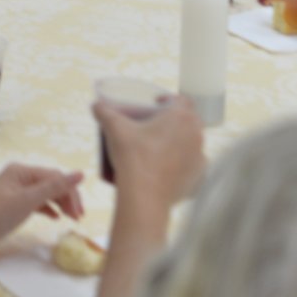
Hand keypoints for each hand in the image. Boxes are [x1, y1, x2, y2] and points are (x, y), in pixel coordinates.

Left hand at [0, 163, 85, 257]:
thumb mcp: (27, 201)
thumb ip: (54, 188)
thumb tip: (80, 173)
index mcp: (21, 170)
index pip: (54, 176)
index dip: (70, 192)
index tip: (79, 213)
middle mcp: (19, 176)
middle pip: (51, 183)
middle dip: (67, 198)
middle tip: (78, 218)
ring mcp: (16, 190)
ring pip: (46, 193)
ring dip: (60, 204)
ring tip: (72, 219)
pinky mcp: (14, 204)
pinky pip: (37, 202)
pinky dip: (48, 209)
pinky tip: (56, 218)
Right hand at [93, 96, 204, 213]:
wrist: (144, 197)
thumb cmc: (133, 159)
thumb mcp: (114, 128)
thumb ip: (104, 111)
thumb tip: (96, 105)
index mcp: (181, 117)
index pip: (182, 100)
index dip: (168, 99)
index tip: (154, 104)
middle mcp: (196, 135)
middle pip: (187, 120)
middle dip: (172, 120)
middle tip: (153, 126)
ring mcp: (199, 157)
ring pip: (190, 143)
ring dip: (178, 141)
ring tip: (158, 147)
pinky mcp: (198, 177)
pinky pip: (191, 165)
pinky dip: (181, 163)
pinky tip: (166, 166)